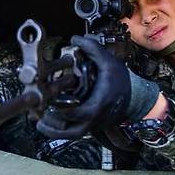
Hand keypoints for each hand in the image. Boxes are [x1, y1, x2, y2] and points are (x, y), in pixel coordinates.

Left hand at [36, 35, 159, 138]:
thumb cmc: (120, 80)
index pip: (77, 114)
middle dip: (54, 128)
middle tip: (39, 119)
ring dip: (55, 132)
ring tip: (41, 124)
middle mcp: (95, 119)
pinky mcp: (91, 126)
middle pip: (72, 132)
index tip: (49, 103)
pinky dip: (61, 131)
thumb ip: (92, 48)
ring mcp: (93, 125)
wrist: (135, 96)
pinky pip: (74, 133)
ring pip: (72, 136)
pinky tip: (50, 122)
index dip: (61, 111)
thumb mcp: (108, 61)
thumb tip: (75, 38)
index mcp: (98, 104)